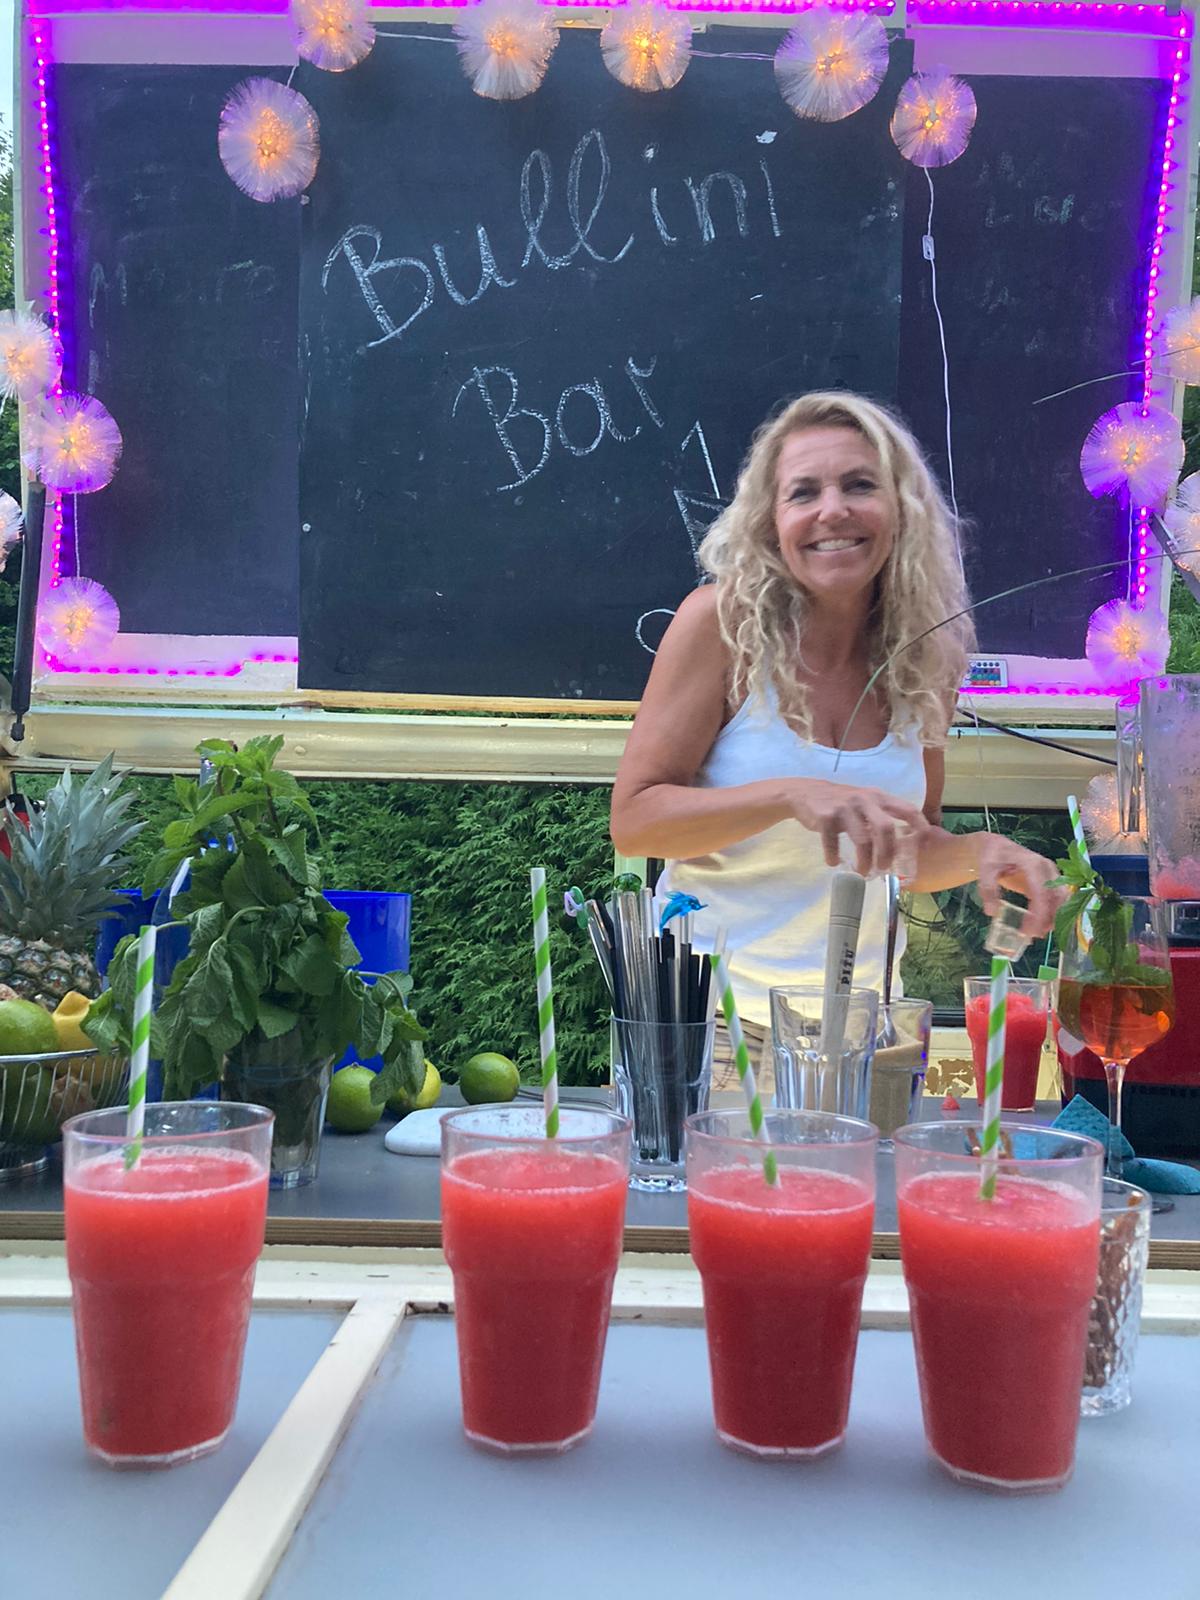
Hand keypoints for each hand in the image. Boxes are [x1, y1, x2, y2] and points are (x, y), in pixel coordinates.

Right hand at [786, 780, 928, 877]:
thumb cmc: (842, 803)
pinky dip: (834, 857)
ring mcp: (844, 808)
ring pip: (862, 840)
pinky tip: (834, 862)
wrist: (805, 793)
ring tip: (862, 872)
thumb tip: (902, 844)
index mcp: (878, 797)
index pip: (907, 809)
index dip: (919, 825)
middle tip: (885, 868)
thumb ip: (882, 817)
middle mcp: (864, 800)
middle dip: (887, 853)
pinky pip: (833, 843)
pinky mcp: (825, 817)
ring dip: (864, 861)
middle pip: (885, 828)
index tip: (925, 843)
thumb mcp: (865, 803)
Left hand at [974, 834, 1064, 937]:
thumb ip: (988, 890)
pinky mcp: (1049, 881)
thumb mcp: (985, 870)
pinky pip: (1056, 898)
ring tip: (1037, 933)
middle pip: (1056, 897)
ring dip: (1052, 917)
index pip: (1042, 892)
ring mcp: (1050, 874)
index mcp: (1032, 864)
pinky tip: (1041, 925)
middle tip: (1034, 935)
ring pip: (1060, 899)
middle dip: (1048, 918)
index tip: (1029, 931)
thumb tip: (992, 912)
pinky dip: (1052, 912)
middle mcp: (1046, 868)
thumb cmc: (993, 856)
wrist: (998, 847)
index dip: (1038, 914)